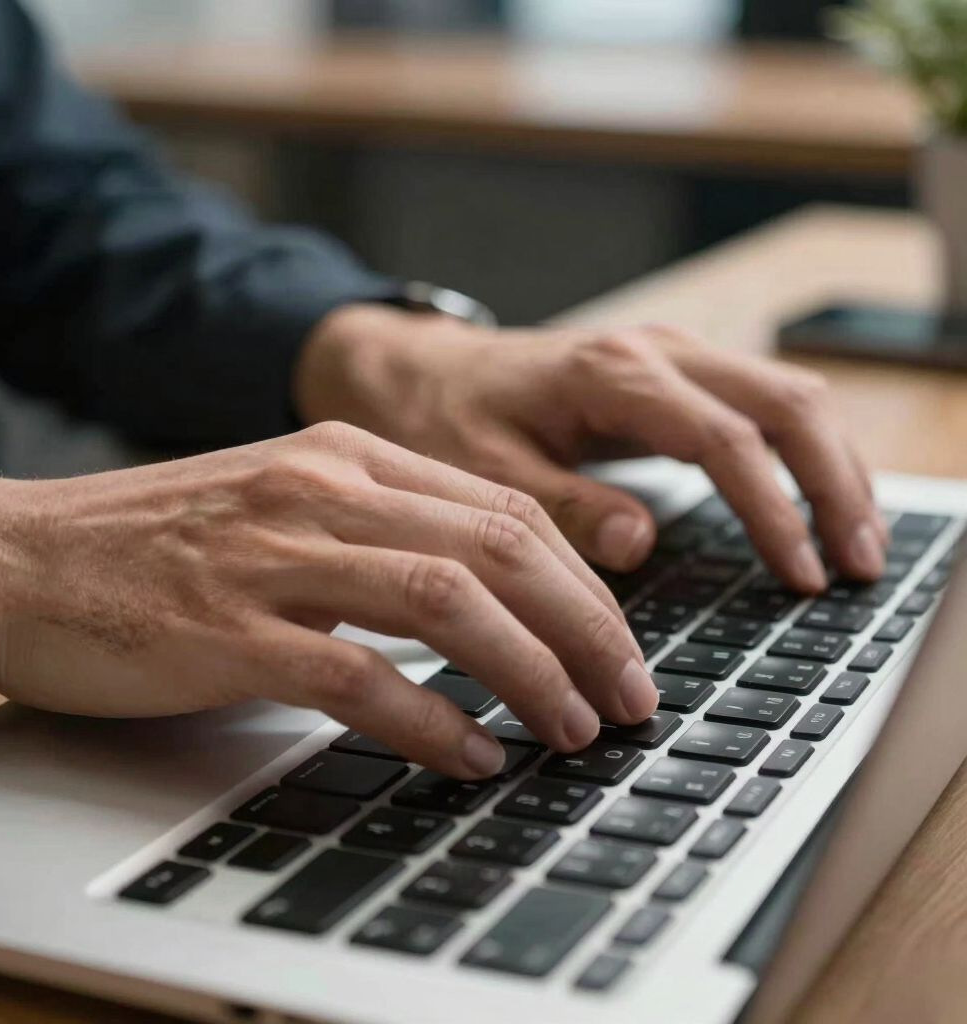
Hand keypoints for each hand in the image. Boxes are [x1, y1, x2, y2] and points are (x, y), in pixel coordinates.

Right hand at [0, 423, 657, 778]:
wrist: (19, 554)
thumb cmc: (157, 542)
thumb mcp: (287, 508)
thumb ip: (381, 537)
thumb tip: (487, 607)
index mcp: (349, 456)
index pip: (504, 510)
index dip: (582, 583)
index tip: (621, 643)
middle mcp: (323, 489)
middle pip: (500, 548)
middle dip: (586, 628)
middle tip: (629, 695)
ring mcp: (275, 554)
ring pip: (448, 603)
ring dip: (530, 671)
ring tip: (575, 728)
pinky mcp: (228, 628)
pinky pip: (358, 675)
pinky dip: (430, 720)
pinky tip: (471, 756)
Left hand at [297, 306, 886, 590]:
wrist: (421, 372)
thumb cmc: (444, 418)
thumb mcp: (485, 471)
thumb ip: (563, 505)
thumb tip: (641, 540)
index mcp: (613, 374)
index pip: (726, 440)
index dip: (775, 511)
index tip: (803, 577)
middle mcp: (655, 351)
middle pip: (785, 403)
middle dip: (834, 485)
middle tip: (860, 565)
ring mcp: (669, 355)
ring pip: (786, 395)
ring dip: (832, 466)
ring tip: (858, 543)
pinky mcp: (669, 374)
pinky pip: (759, 403)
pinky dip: (800, 453)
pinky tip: (812, 502)